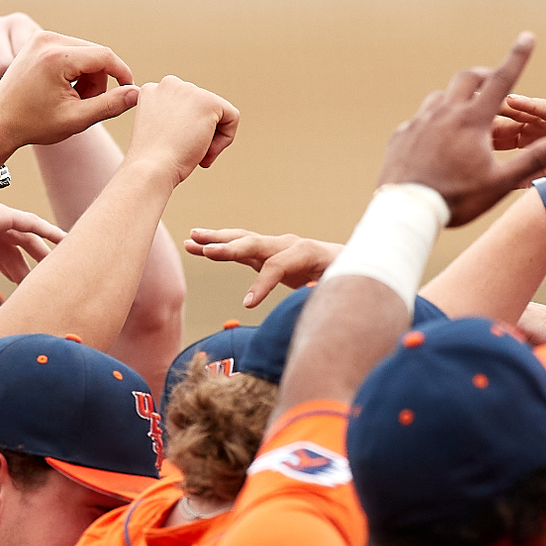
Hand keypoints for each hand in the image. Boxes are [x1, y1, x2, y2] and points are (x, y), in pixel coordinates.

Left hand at [0, 31, 137, 152]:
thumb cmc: (34, 124)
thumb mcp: (76, 119)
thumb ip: (110, 105)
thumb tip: (137, 94)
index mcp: (56, 57)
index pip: (105, 56)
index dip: (122, 74)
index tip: (128, 93)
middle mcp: (47, 39)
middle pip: (96, 53)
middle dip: (100, 79)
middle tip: (87, 104)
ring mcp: (41, 37)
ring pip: (85, 52)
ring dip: (87, 76)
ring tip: (72, 99)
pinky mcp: (38, 40)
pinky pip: (71, 51)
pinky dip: (74, 70)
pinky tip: (62, 89)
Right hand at [0, 203, 64, 306]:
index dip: (12, 269)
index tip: (22, 283)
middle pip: (17, 249)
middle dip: (30, 265)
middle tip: (46, 282)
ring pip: (29, 239)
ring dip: (44, 253)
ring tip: (62, 266)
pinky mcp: (4, 215)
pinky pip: (33, 224)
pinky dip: (49, 231)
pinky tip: (65, 240)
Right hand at [125, 77, 240, 184]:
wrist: (150, 168)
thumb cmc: (152, 160)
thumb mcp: (159, 132)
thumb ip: (174, 119)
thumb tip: (198, 120)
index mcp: (153, 90)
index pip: (183, 107)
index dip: (183, 131)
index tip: (173, 148)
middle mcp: (169, 83)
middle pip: (201, 109)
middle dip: (199, 133)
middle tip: (186, 154)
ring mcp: (189, 90)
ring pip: (217, 114)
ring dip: (211, 139)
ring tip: (195, 156)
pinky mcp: (208, 101)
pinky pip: (232, 117)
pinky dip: (226, 138)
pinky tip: (207, 152)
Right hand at [184, 228, 341, 306]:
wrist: (354, 265)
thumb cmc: (348, 278)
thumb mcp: (344, 286)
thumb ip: (327, 289)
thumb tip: (314, 291)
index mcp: (307, 252)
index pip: (277, 266)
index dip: (262, 284)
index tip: (248, 305)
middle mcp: (290, 244)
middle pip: (255, 244)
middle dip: (231, 248)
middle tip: (207, 252)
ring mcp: (277, 246)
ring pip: (242, 241)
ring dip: (215, 240)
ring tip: (191, 240)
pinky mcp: (268, 253)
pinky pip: (240, 248)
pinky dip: (218, 246)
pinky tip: (196, 244)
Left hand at [376, 33, 545, 226]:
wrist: (406, 211)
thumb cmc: (457, 199)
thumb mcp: (499, 183)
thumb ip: (532, 160)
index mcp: (472, 121)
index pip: (501, 80)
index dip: (517, 57)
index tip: (527, 37)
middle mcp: (444, 113)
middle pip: (466, 78)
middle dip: (482, 76)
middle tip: (491, 84)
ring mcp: (419, 122)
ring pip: (440, 97)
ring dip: (455, 99)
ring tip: (463, 116)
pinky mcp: (401, 136)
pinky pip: (419, 120)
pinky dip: (432, 123)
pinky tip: (435, 141)